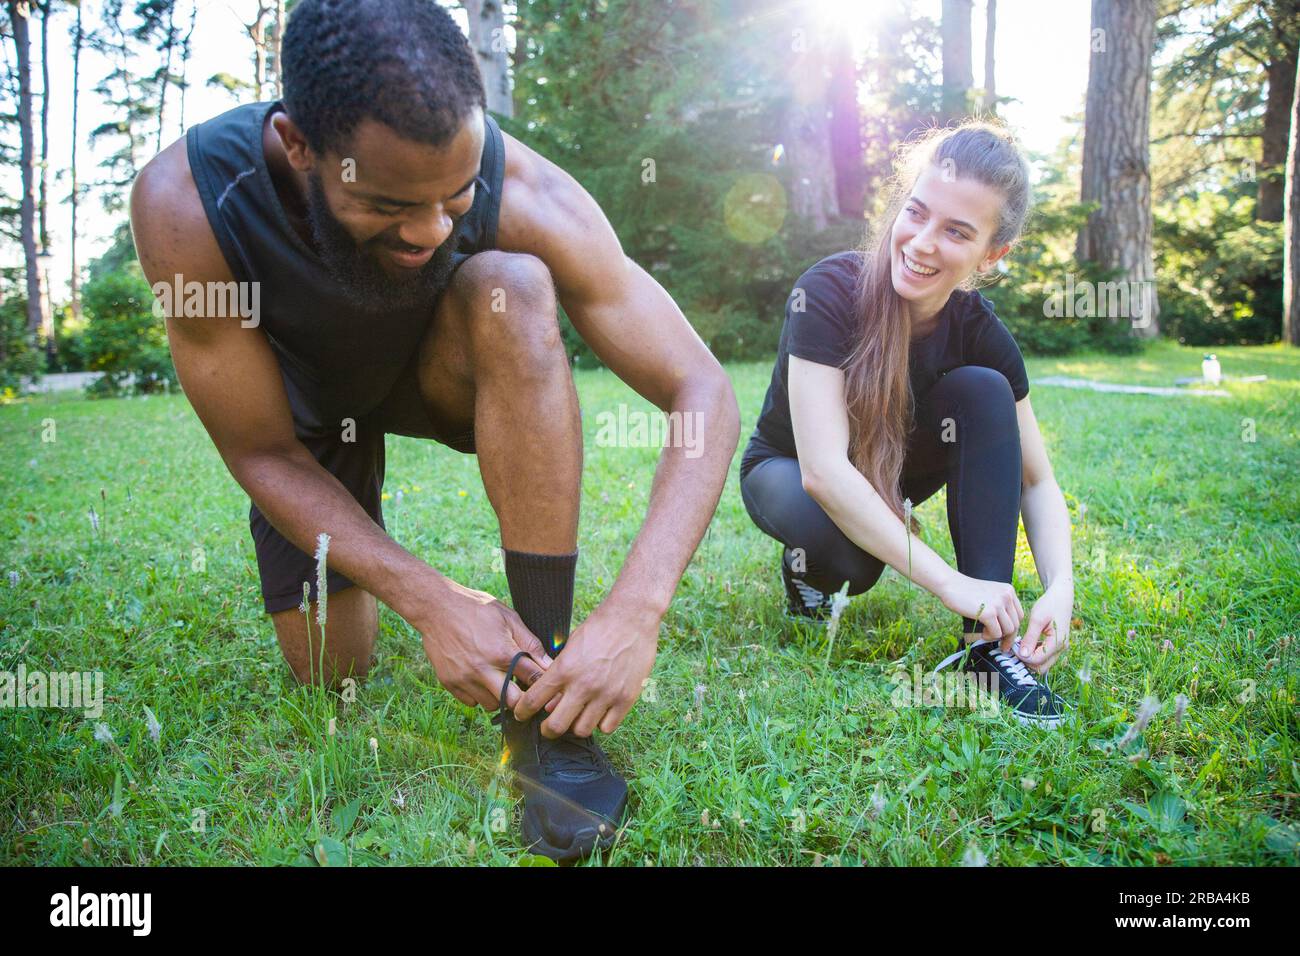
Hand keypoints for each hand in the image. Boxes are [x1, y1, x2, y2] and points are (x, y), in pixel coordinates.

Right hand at [418, 579, 551, 710]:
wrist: (436, 607)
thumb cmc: (476, 608)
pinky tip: (480, 677)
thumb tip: (548, 663)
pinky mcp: (449, 682)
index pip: (532, 679)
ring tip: (498, 678)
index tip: (542, 681)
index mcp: (502, 652)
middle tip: (521, 686)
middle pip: (512, 702)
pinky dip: (479, 694)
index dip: (541, 681)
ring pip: (491, 705)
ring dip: (499, 696)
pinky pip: (471, 702)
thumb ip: (530, 643)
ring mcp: (464, 678)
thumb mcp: (508, 618)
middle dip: (520, 696)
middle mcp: (483, 670)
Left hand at [512, 597, 659, 737]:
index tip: (522, 716)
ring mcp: (606, 694)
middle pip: (556, 726)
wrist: (632, 617)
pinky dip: (600, 724)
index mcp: (565, 669)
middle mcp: (584, 685)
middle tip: (549, 726)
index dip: (522, 712)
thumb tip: (549, 705)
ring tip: (577, 716)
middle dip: (548, 729)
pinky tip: (599, 713)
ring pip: (582, 730)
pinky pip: (607, 728)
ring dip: (576, 726)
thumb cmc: (599, 628)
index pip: (533, 700)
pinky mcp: (626, 699)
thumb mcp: (571, 647)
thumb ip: (558, 675)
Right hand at [940, 573, 1023, 649]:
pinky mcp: (989, 613)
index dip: (1013, 628)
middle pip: (1016, 623)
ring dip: (998, 636)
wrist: (950, 584)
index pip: (1019, 615)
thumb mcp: (989, 595)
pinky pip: (997, 633)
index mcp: (1008, 590)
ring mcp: (998, 604)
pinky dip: (990, 637)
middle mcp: (1007, 596)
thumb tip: (1007, 630)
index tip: (1006, 637)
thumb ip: (1000, 606)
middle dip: (1008, 637)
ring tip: (986, 634)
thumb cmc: (965, 592)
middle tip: (1001, 645)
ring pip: (1009, 630)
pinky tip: (982, 633)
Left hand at [1018, 582, 1072, 673]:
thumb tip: (1023, 655)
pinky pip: (1044, 656)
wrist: (1061, 596)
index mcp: (1058, 642)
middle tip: (1015, 648)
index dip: (1023, 657)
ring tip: (1019, 645)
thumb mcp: (1037, 619)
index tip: (1013, 647)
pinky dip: (1034, 653)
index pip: (1037, 660)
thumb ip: (1030, 638)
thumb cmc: (1050, 605)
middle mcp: (1061, 648)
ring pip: (1042, 663)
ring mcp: (1059, 648)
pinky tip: (1025, 643)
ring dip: (1030, 658)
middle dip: (1026, 661)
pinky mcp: (1056, 645)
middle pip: (1041, 667)